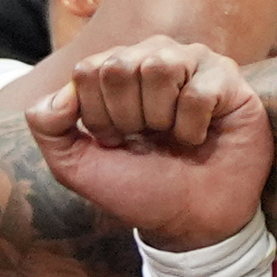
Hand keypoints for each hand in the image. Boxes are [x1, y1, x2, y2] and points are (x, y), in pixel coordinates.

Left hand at [26, 35, 274, 251]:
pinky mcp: (229, 79)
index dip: (98, 117)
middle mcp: (154, 56)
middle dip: (127, 118)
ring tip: (172, 136)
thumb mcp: (76, 166)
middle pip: (119, 66)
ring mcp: (194, 62)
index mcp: (116, 69)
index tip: (116, 141)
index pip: (89, 70)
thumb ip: (47, 126)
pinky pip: (198, 92)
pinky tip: (200, 137)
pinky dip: (193, 128)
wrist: (190, 221)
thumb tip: (62, 94)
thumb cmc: (138, 187)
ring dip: (161, 119)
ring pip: (159, 67)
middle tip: (147, 139)